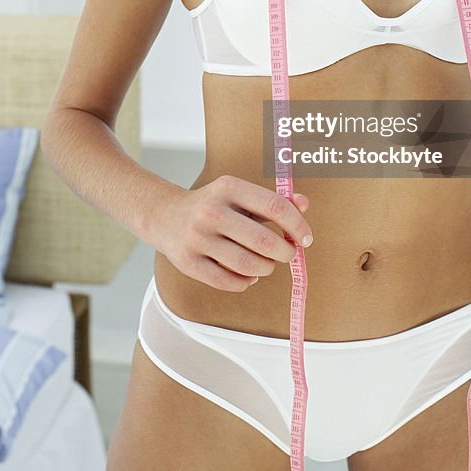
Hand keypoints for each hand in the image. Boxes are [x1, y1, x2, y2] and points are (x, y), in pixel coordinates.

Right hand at [152, 175, 311, 291]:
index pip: (275, 206)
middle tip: (287, 253)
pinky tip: (248, 275)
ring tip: (266, 264)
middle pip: (265, 241)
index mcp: (228, 188)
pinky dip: (246, 282)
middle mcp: (212, 211)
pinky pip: (229, 282)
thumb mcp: (239, 195)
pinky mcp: (189, 262)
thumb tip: (304, 204)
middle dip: (285, 252)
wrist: (164, 215)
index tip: (306, 238)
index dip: (297, 225)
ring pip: (249, 265)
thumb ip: (272, 200)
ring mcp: (198, 238)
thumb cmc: (212, 205)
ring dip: (266, 268)